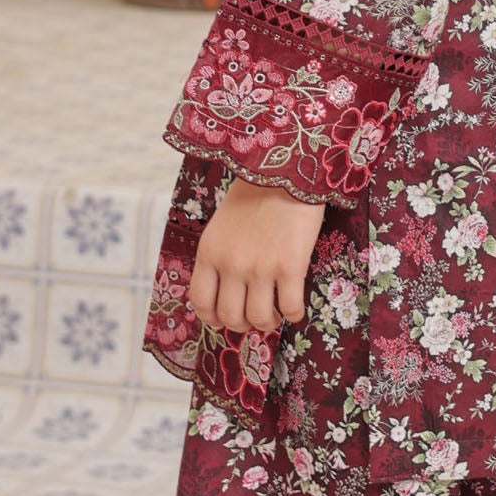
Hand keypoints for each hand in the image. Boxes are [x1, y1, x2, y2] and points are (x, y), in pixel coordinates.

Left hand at [188, 177, 325, 336]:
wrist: (285, 171)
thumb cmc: (254, 195)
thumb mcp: (221, 226)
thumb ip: (219, 257)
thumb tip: (227, 291)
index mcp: (209, 253)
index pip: (201, 301)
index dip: (212, 318)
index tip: (224, 318)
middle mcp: (231, 265)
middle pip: (230, 317)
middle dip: (243, 324)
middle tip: (255, 316)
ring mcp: (260, 268)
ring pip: (259, 318)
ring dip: (268, 322)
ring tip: (275, 313)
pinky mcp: (291, 267)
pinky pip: (290, 308)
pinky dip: (293, 314)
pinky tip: (295, 306)